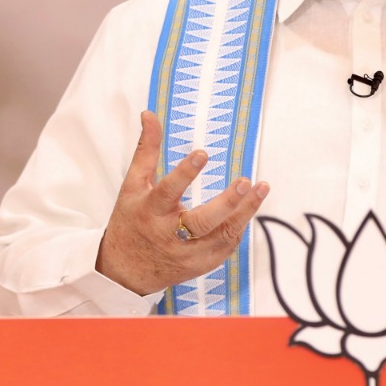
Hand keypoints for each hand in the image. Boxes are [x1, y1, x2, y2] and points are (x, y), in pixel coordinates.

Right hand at [96, 111, 269, 295]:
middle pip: (201, 221)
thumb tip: (149, 114)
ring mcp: (186, 254)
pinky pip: (225, 249)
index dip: (185, 174)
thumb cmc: (130, 220)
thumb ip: (146, 150)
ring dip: (243, 214)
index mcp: (150, 211)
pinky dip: (238, 230)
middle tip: (246, 182)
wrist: (124, 271)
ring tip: (261, 189)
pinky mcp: (198, 266)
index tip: (203, 153)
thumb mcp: (132, 185)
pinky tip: (248, 211)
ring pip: (220, 237)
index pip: (167, 192)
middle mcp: (168, 234)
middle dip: (226, 203)